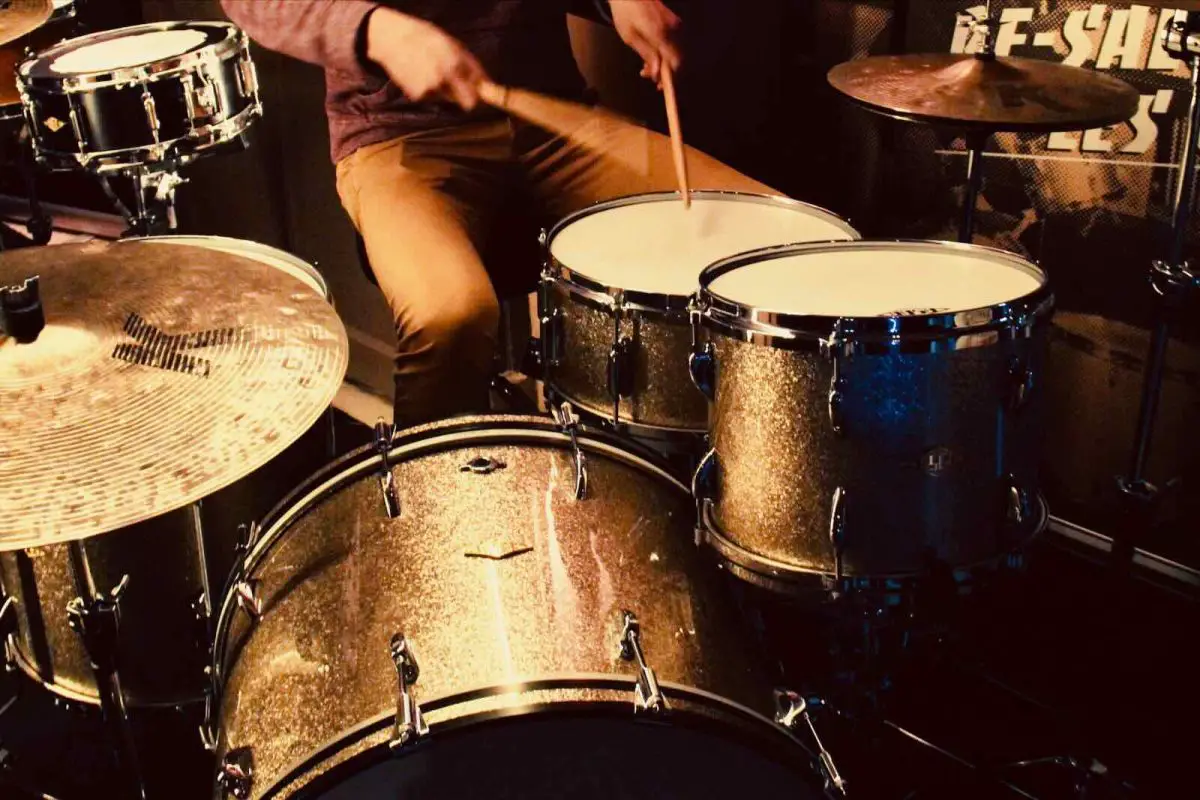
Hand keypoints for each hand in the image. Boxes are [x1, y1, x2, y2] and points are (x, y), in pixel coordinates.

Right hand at [365, 8, 488, 109]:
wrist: (392, 40)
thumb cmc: (426, 37)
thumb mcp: (454, 45)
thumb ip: (472, 66)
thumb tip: (489, 83)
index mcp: (455, 64)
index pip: (475, 95)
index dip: (479, 96)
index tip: (481, 95)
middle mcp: (443, 80)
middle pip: (466, 103)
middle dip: (466, 97)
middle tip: (460, 85)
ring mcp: (430, 90)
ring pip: (448, 98)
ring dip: (445, 90)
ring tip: (433, 71)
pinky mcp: (418, 96)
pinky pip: (433, 97)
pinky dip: (430, 90)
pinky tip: (422, 75)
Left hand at [609, 0, 681, 84]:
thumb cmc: (625, 13)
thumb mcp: (630, 37)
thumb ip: (646, 55)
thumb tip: (657, 73)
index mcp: (661, 34)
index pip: (674, 62)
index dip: (669, 77)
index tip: (659, 86)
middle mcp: (673, 29)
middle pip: (676, 59)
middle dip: (663, 71)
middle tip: (645, 74)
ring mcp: (675, 24)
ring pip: (675, 52)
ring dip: (662, 63)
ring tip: (644, 66)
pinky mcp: (673, 21)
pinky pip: (672, 43)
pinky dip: (663, 52)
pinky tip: (650, 54)